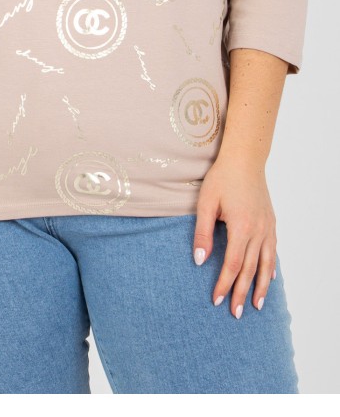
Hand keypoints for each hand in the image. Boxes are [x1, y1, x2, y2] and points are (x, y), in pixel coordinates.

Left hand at [192, 151, 276, 317]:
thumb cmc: (221, 178)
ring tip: (256, 305)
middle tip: (236, 314)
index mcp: (241, 227)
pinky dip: (270, 268)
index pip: (232, 264)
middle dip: (241, 292)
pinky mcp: (271, 222)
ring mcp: (267, 227)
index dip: (224, 284)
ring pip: (266, 264)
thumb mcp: (206, 203)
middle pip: (250, 269)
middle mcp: (258, 231)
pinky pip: (273, 251)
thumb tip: (199, 261)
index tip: (217, 300)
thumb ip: (203, 233)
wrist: (245, 159)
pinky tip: (268, 279)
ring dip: (260, 286)